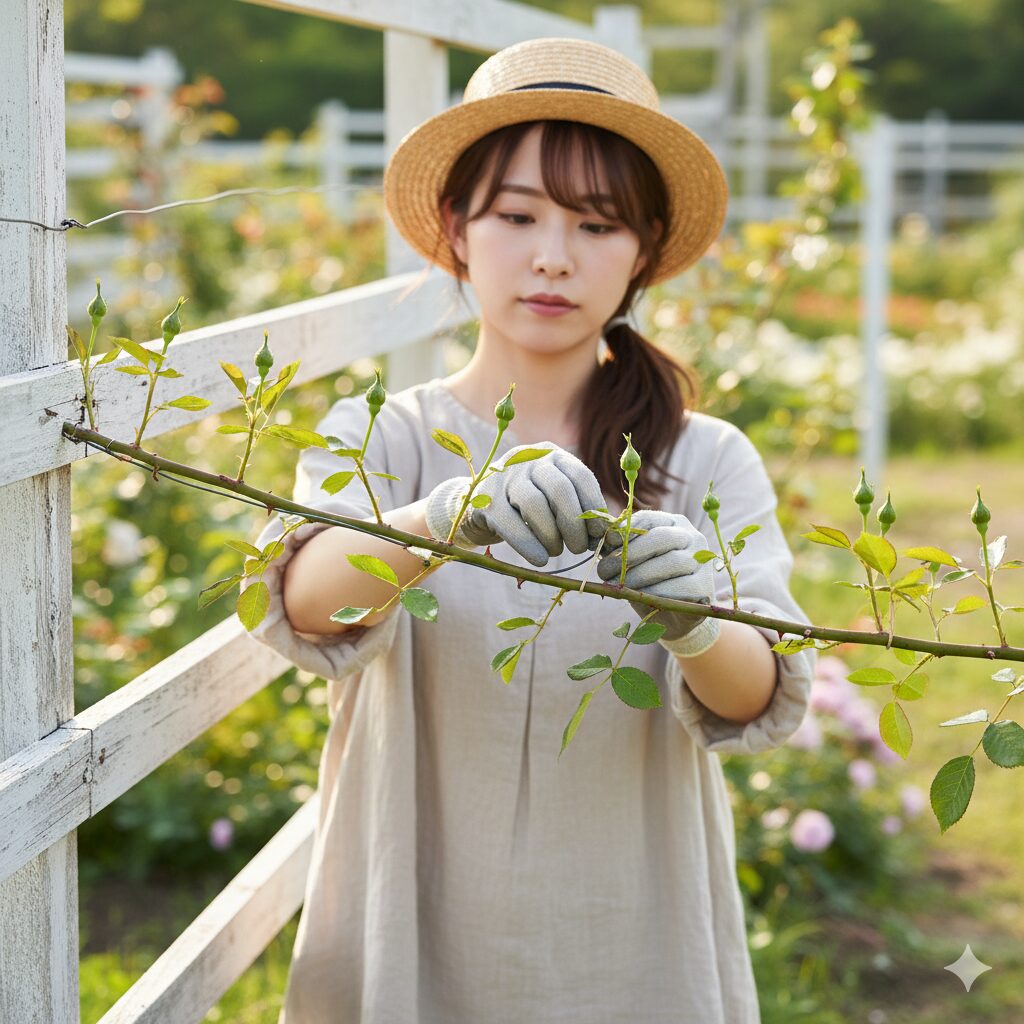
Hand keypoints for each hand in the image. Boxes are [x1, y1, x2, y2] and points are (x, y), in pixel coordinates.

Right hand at [425, 443, 607, 566]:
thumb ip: (581, 511)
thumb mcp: (554, 500)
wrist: (479, 507)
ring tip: (556, 552)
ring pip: (535, 504)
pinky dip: (529, 545)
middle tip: (579, 548)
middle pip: (560, 489)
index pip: (581, 476)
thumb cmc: (528, 507)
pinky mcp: (485, 499)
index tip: (601, 534)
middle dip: (574, 524)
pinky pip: (510, 523)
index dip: (595, 507)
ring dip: (552, 535)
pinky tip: (540, 560)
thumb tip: (614, 539)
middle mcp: (528, 459)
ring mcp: (503, 477)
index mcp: (552, 455)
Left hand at [596, 509, 721, 657]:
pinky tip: (641, 598)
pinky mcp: (706, 586)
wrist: (671, 617)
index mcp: (674, 524)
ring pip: (672, 562)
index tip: (607, 544)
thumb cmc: (648, 584)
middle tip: (605, 571)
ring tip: (618, 586)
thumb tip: (600, 536)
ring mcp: (703, 561)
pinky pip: (681, 587)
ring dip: (639, 575)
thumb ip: (620, 548)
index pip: (649, 518)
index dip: (625, 530)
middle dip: (629, 554)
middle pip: (661, 538)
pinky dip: (657, 593)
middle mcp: (693, 537)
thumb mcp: (632, 563)